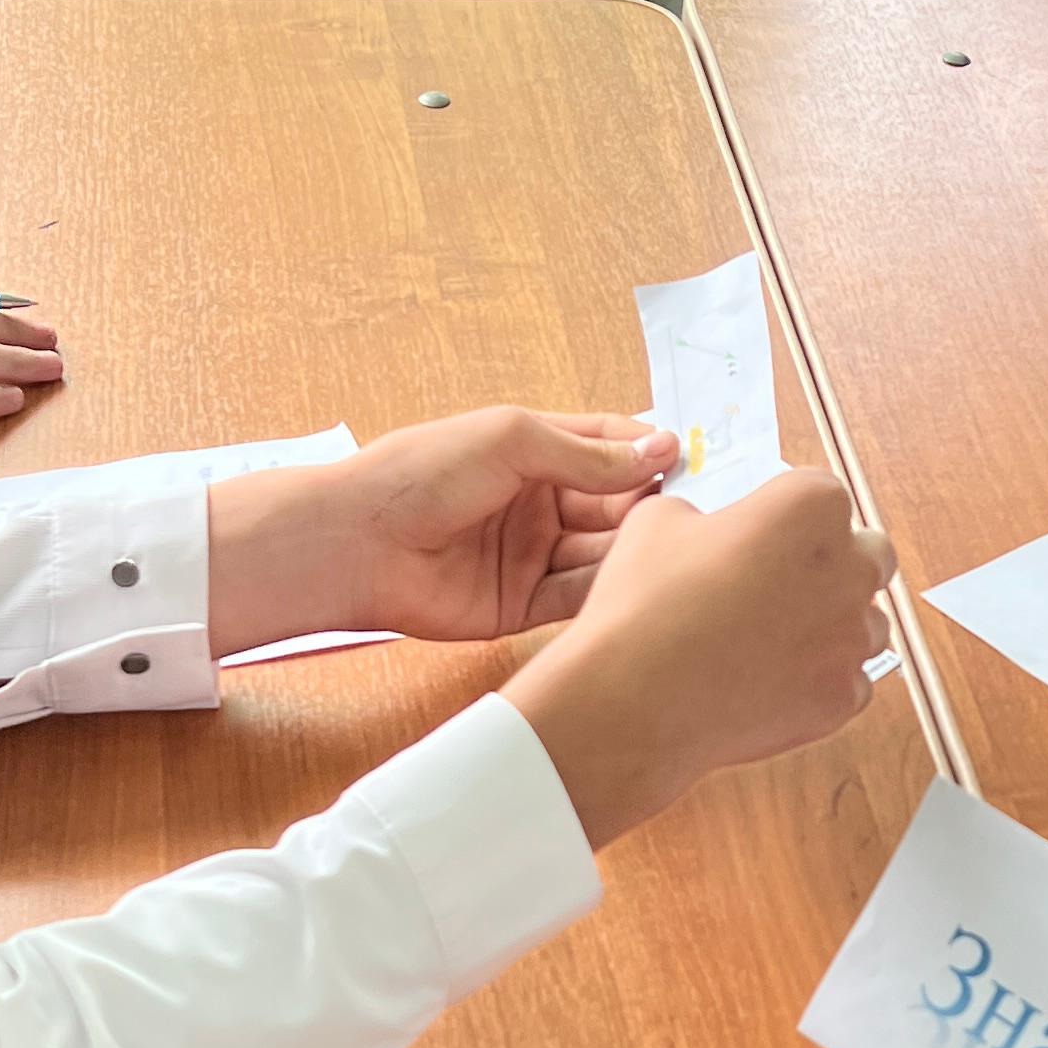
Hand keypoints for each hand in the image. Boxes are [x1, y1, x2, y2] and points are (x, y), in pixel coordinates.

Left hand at [208, 408, 677, 655]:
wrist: (359, 542)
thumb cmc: (423, 473)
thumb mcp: (513, 441)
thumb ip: (589, 454)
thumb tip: (661, 447)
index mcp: (535, 450)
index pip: (609, 446)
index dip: (647, 452)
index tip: (688, 458)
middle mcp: (540, 501)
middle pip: (614, 503)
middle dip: (648, 506)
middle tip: (687, 512)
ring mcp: (533, 554)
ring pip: (604, 552)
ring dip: (634, 551)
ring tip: (669, 551)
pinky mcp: (523, 605)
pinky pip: (578, 597)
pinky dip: (607, 591)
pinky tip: (636, 585)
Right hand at [500, 471, 897, 848]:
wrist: (633, 699)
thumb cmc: (645, 601)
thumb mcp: (659, 522)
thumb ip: (703, 514)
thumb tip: (707, 529)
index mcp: (810, 505)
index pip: (824, 494)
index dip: (792, 514)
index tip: (766, 534)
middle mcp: (849, 566)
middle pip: (871, 554)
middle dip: (838, 564)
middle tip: (784, 583)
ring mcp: (852, 637)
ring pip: (867, 623)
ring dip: (834, 626)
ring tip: (774, 640)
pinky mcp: (843, 696)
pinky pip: (851, 681)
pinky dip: (821, 681)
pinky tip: (773, 682)